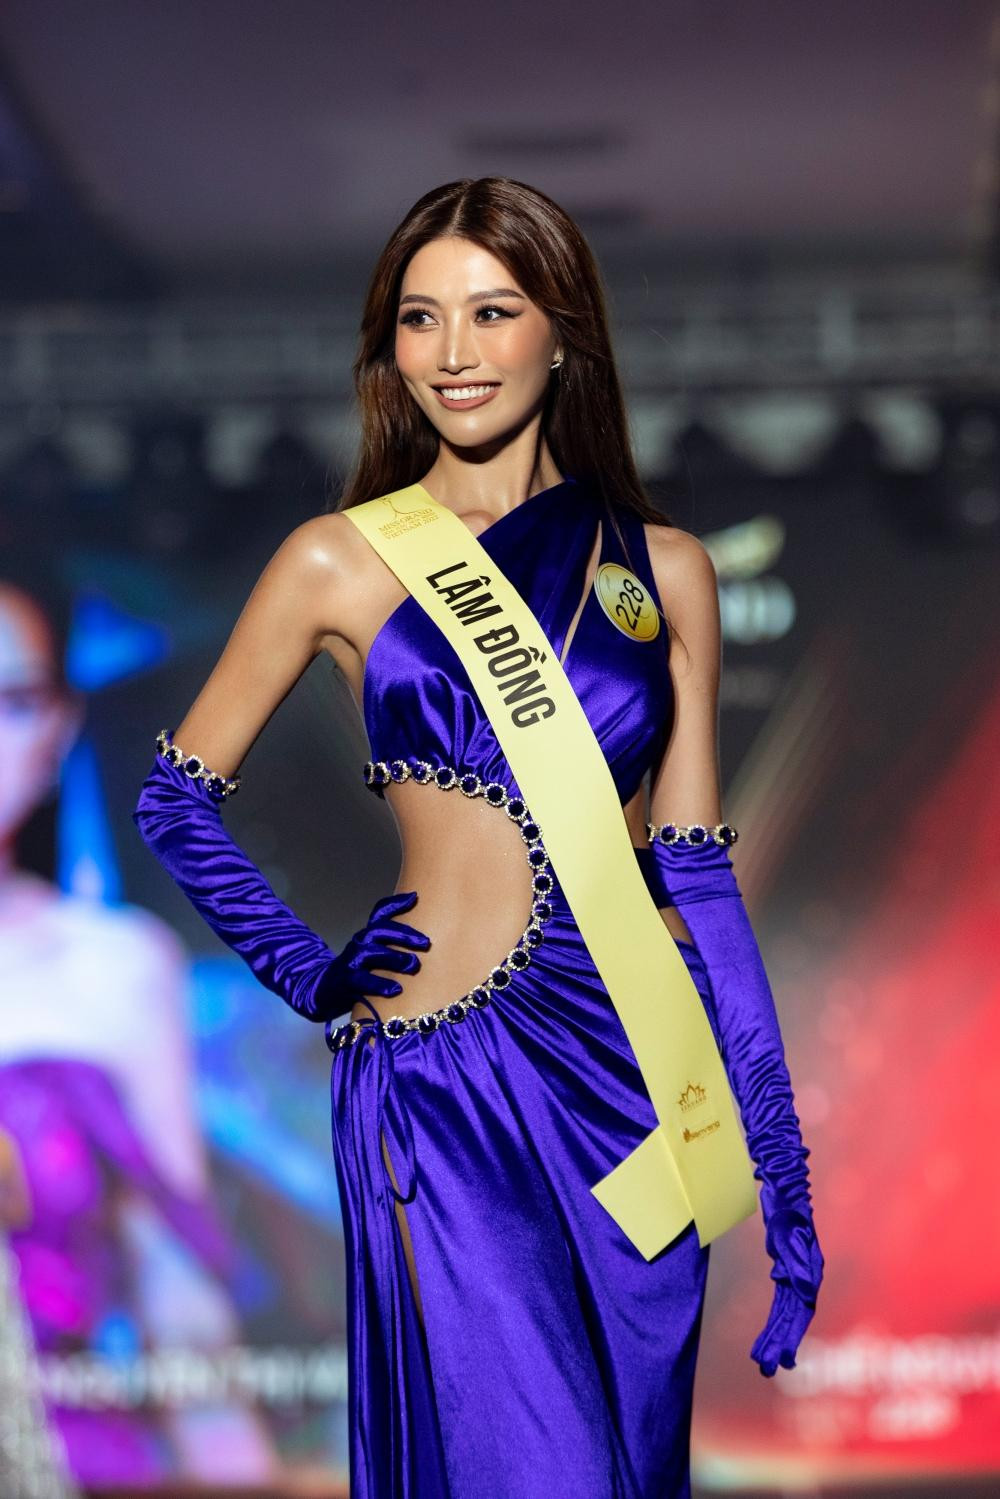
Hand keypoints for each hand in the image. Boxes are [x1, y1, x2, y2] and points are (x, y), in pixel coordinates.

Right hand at [313, 890, 430, 1017]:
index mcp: (367, 935)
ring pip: (372, 952)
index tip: (416, 897)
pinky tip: (396, 989)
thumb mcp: (373, 955)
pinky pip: (362, 980)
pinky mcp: (346, 981)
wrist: (323, 991)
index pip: (380, 913)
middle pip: (379, 930)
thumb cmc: (358, 972)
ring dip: (395, 957)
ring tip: (414, 965)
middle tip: (425, 943)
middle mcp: (359, 943)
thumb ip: (393, 946)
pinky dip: (379, 984)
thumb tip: (423, 937)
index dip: (396, 903)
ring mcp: (351, 961)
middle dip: (403, 934)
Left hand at [750, 1204, 824, 1375]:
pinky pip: (781, 1301)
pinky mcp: (786, 1269)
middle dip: (780, 1344)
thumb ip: (797, 1264)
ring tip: (761, 1361)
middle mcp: (805, 1278)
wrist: (784, 1189)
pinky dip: (774, 1319)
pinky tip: (768, 1333)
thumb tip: (806, 1294)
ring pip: (785, 1313)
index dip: (791, 1337)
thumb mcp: (787, 1234)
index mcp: (808, 1273)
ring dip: (775, 1336)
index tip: (782, 1360)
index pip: (800, 1313)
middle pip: (792, 1318)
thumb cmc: (786, 1210)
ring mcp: (796, 1275)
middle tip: (766, 1369)